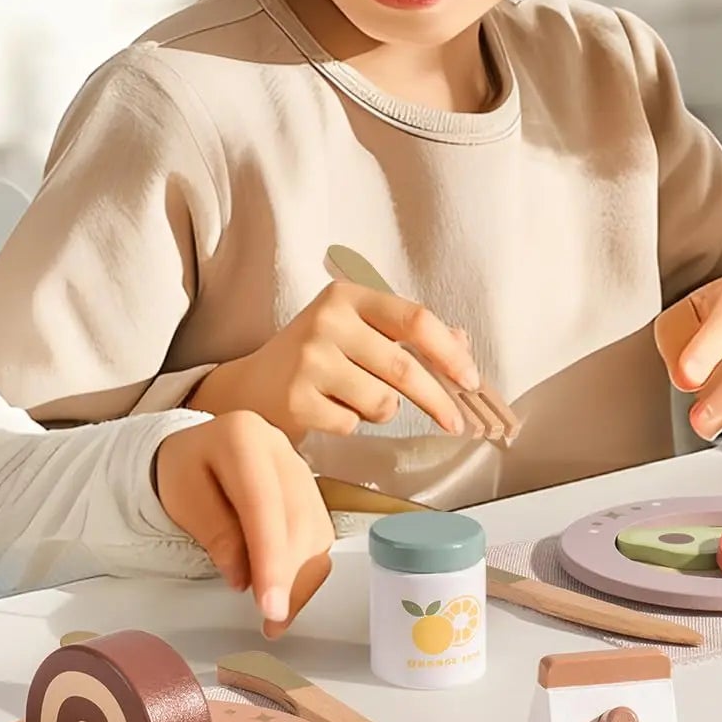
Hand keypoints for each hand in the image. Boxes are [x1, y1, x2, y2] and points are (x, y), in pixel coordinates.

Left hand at [154, 412, 333, 635]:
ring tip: (275, 617)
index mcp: (243, 437)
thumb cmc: (185, 473)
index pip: (264, 504)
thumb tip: (243, 575)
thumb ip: (214, 532)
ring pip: (315, 532)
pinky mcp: (312, 495)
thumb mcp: (182, 497)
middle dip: (287, 576)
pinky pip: (319, 538)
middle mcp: (281, 449)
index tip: (269, 604)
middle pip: (297, 519)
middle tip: (272, 620)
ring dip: (300, 580)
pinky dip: (306, 573)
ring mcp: (302, 471)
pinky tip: (286, 597)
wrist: (198, 453)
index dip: (270, 558)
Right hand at [187, 281, 480, 443]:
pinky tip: (329, 411)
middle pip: (404, 368)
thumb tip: (462, 343)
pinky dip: (350, 424)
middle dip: (439, 401)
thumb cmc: (314, 357)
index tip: (471, 380)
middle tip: (456, 423)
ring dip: (382, 411)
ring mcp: (309, 360)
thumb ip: (406, 333)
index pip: (415, 320)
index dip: (450, 353)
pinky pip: (352, 424)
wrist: (250, 385)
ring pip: (382, 402)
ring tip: (357, 402)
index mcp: (347, 296)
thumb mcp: (357, 331)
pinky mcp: (296, 398)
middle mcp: (327, 321)